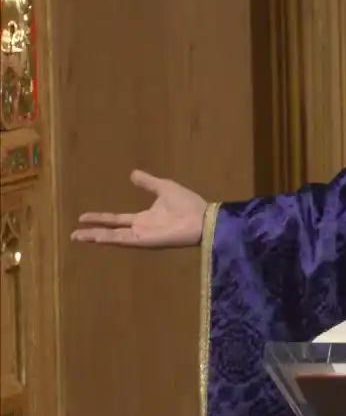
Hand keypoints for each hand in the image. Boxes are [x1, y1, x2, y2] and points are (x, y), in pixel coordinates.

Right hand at [71, 169, 207, 247]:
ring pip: (115, 238)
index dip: (100, 218)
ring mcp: (143, 237)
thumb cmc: (188, 203)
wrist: (203, 217)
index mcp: (144, 218)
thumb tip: (132, 173)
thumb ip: (148, 182)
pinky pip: (126, 241)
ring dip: (96, 238)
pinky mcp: (148, 242)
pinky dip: (111, 239)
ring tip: (77, 237)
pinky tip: (97, 238)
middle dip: (92, 233)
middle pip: (111, 232)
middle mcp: (140, 229)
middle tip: (73, 235)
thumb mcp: (164, 187)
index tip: (82, 217)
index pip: (116, 219)